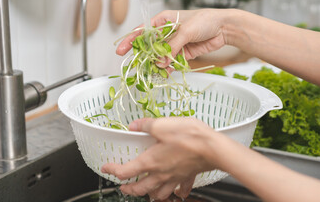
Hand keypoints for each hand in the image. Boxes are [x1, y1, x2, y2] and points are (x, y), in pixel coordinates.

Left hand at [101, 117, 215, 199]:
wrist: (213, 148)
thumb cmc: (189, 136)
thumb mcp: (162, 125)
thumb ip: (145, 125)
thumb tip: (134, 125)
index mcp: (150, 161)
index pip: (125, 171)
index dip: (112, 170)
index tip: (106, 168)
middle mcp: (160, 173)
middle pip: (139, 188)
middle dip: (128, 189)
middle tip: (122, 187)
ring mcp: (174, 178)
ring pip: (158, 194)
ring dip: (149, 194)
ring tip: (145, 191)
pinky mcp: (187, 176)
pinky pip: (180, 190)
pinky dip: (176, 192)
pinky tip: (177, 191)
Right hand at [116, 9, 228, 66]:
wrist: (223, 28)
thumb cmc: (205, 21)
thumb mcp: (185, 31)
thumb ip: (172, 47)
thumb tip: (160, 61)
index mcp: (163, 20)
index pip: (142, 31)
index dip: (130, 40)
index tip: (121, 50)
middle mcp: (167, 32)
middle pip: (150, 46)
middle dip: (143, 56)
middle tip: (136, 66)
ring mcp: (174, 43)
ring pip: (160, 56)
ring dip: (156, 64)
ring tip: (150, 73)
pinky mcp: (183, 53)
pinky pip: (171, 62)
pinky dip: (167, 68)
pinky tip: (163, 73)